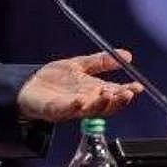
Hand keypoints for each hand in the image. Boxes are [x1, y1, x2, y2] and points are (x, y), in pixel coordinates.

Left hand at [16, 50, 143, 121]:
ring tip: (109, 94)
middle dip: (119, 100)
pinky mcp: (54, 111)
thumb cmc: (55, 79)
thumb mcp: (80, 65)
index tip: (138, 86)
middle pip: (107, 106)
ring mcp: (71, 108)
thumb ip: (101, 61)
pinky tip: (80, 101)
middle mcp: (86, 102)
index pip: (115, 94)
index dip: (127, 92)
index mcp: (93, 91)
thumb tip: (127, 55)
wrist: (28, 86)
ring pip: (90, 110)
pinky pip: (65, 111)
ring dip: (101, 104)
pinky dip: (73, 107)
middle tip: (128, 93)